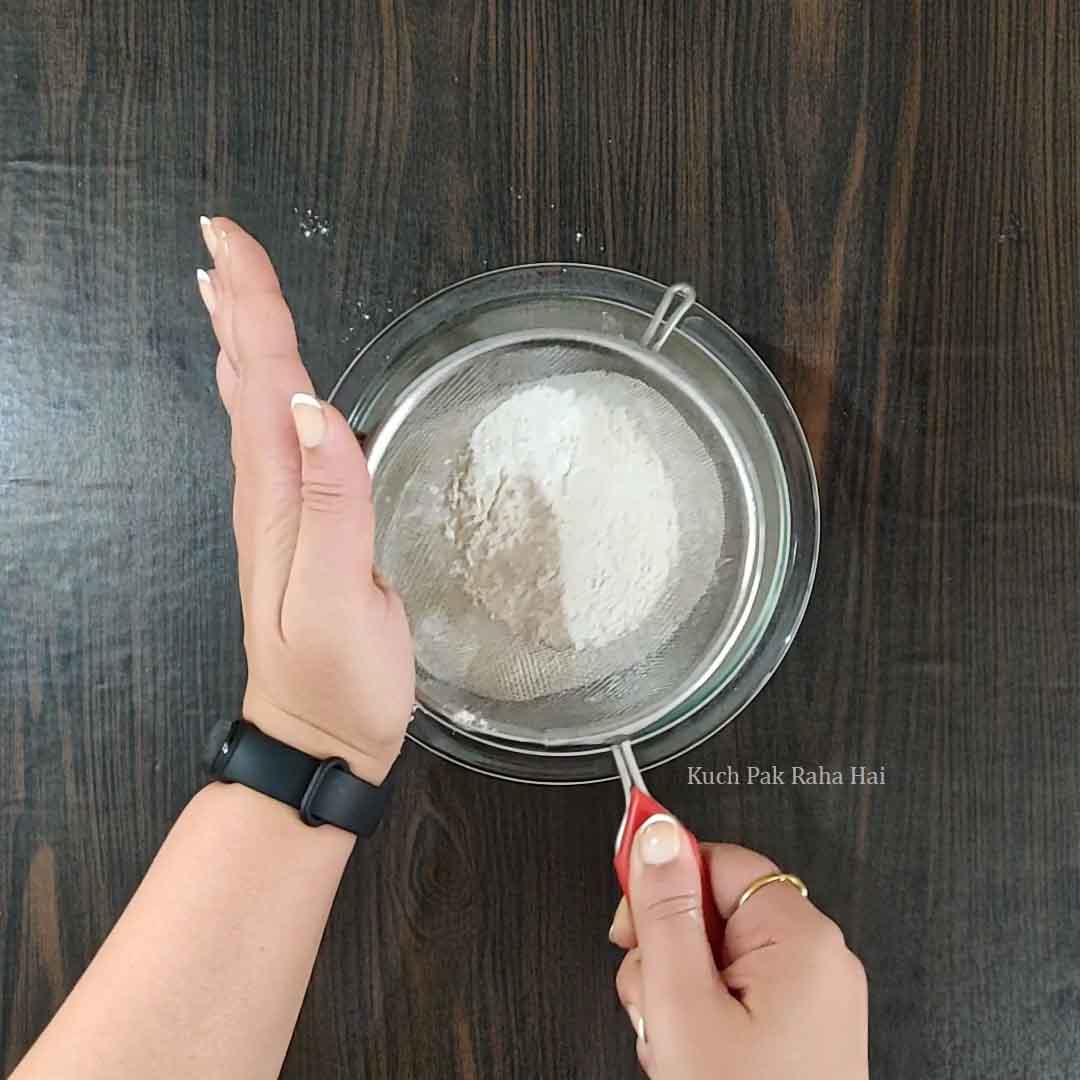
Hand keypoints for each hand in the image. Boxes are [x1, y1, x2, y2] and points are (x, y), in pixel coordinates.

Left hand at [197, 217, 413, 783]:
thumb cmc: (337, 678)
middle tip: (224, 240)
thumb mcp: (340, 597)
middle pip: (247, 379)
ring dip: (241, 339)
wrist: (317, 737)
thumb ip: (333, 505)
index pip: (263, 381)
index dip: (252, 306)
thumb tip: (316, 410)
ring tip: (229, 288)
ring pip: (252, 403)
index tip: (231, 241)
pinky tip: (264, 381)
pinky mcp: (298, 528)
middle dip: (238, 302)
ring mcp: (278, 511)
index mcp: (279, 497)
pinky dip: (261, 391)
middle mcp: (269, 493)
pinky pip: (270, 438)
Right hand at [609, 825, 867, 1078]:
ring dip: (677, 990)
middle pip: (713, 908)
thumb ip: (665, 912)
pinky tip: (692, 1055)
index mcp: (799, 937)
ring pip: (717, 954)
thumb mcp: (683, 1007)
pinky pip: (737, 991)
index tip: (626, 912)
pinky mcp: (802, 1028)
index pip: (716, 860)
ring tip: (672, 1042)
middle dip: (666, 950)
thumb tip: (654, 833)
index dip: (663, 883)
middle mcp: (816, 957)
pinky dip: (704, 1015)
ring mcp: (812, 996)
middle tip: (653, 999)